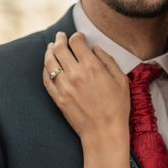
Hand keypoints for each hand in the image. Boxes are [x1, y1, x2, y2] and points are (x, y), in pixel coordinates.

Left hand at [42, 32, 129, 147]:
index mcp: (92, 67)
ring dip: (49, 51)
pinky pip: (46, 78)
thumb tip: (96, 48)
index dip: (76, 37)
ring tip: (51, 47)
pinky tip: (48, 65)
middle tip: (61, 36)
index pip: (76, 42)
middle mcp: (75, 74)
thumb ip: (108, 60)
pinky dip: (46, 68)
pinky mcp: (57, 97)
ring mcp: (64, 86)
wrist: (104, 131)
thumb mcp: (121, 80)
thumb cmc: (117, 106)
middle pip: (60, 48)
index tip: (78, 37)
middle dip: (60, 39)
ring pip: (49, 61)